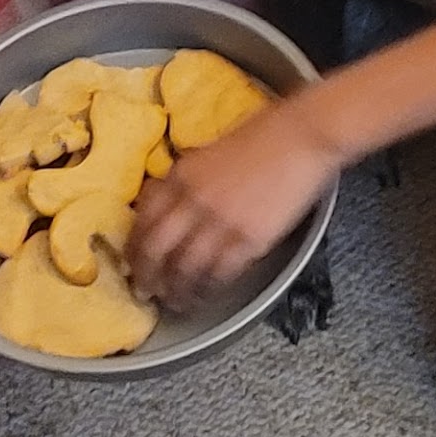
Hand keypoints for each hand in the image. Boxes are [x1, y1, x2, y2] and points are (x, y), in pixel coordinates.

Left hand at [129, 100, 346, 311]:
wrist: (302, 134)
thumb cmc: (264, 135)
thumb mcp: (211, 151)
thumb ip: (190, 178)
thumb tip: (174, 201)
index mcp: (182, 175)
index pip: (144, 218)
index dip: (134, 246)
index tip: (132, 261)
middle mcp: (193, 199)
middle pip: (157, 248)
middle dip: (147, 275)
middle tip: (145, 291)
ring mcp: (220, 221)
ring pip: (185, 267)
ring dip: (177, 290)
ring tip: (176, 302)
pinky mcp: (248, 238)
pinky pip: (219, 273)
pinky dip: (208, 289)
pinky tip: (205, 296)